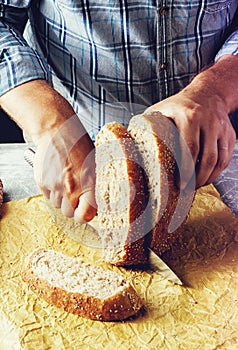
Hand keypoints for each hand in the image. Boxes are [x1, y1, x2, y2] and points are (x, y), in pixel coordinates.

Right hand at [33, 114, 96, 222]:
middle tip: (74, 194)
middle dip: (72, 207)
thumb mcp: (95, 165)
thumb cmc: (78, 144)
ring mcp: (55, 186)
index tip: (85, 212)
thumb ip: (95, 186)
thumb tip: (96, 203)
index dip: (85, 216)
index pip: (85, 216)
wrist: (57, 131)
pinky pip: (47, 196)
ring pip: (57, 205)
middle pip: (69, 213)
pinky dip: (51, 190)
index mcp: (89, 184)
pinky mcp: (42, 182)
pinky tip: (56, 176)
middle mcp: (71, 188)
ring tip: (65, 181)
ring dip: (61, 198)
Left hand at [146, 71, 235, 189]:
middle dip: (197, 178)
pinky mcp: (230, 134)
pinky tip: (207, 177)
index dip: (185, 170)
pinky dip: (217, 171)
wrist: (208, 92)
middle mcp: (208, 122)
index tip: (179, 184)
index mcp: (189, 116)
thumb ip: (147, 126)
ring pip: (219, 160)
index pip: (189, 148)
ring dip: (208, 178)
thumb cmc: (179, 105)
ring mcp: (221, 128)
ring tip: (196, 186)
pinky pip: (226, 158)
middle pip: (206, 158)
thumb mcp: (161, 109)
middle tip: (187, 190)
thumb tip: (129, 144)